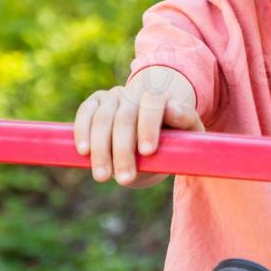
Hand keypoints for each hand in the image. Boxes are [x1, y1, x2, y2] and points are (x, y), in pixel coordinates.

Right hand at [73, 66, 202, 185]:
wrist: (150, 135)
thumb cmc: (173, 136)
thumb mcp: (188, 131)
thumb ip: (186, 120)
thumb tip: (173, 109)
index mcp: (159, 94)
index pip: (153, 104)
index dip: (149, 126)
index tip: (148, 152)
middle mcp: (133, 91)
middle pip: (125, 118)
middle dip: (123, 151)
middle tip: (125, 179)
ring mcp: (112, 96)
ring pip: (102, 119)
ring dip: (101, 150)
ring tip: (103, 176)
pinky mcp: (93, 103)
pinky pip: (85, 114)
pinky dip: (82, 132)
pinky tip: (84, 152)